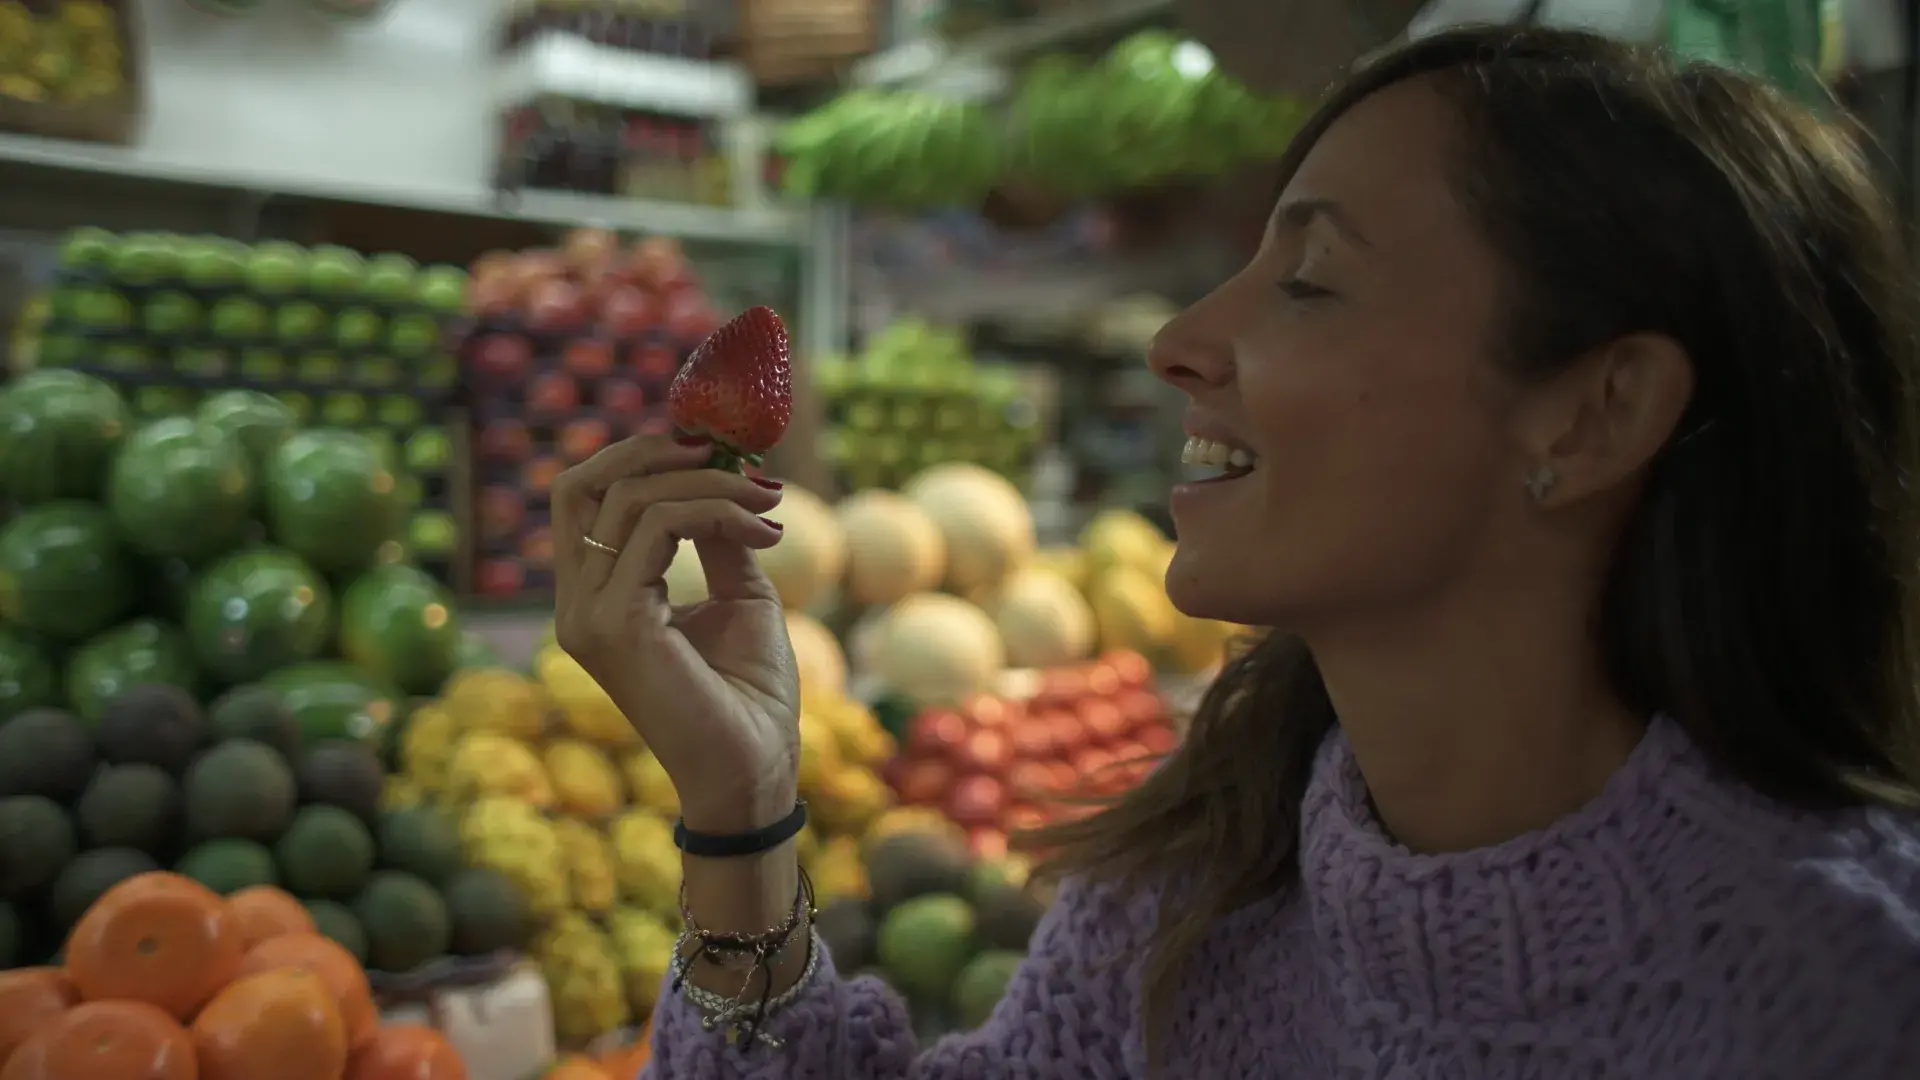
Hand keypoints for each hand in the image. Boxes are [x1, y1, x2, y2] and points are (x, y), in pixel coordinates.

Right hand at [551, 435, 800, 831]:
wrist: (756, 771)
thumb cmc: (749, 697)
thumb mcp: (739, 597)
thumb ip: (717, 538)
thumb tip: (722, 477)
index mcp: (595, 596)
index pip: (584, 496)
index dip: (643, 456)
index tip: (718, 451)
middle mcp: (577, 603)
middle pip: (581, 483)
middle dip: (659, 451)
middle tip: (733, 455)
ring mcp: (587, 615)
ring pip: (629, 498)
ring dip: (711, 483)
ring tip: (768, 503)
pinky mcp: (613, 624)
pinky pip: (659, 527)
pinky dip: (718, 511)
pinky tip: (765, 532)